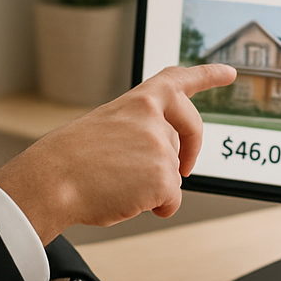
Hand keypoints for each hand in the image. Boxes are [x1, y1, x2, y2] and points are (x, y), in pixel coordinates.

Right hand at [0, 63, 236, 238]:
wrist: (51, 181)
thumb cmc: (70, 160)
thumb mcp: (106, 126)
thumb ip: (139, 130)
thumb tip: (169, 161)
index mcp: (138, 101)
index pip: (179, 80)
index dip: (207, 75)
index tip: (230, 73)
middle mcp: (154, 118)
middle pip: (186, 138)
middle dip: (189, 155)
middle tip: (188, 170)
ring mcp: (161, 147)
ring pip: (175, 173)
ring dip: (154, 184)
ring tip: (117, 183)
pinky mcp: (165, 177)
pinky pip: (172, 200)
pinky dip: (157, 208)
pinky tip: (128, 201)